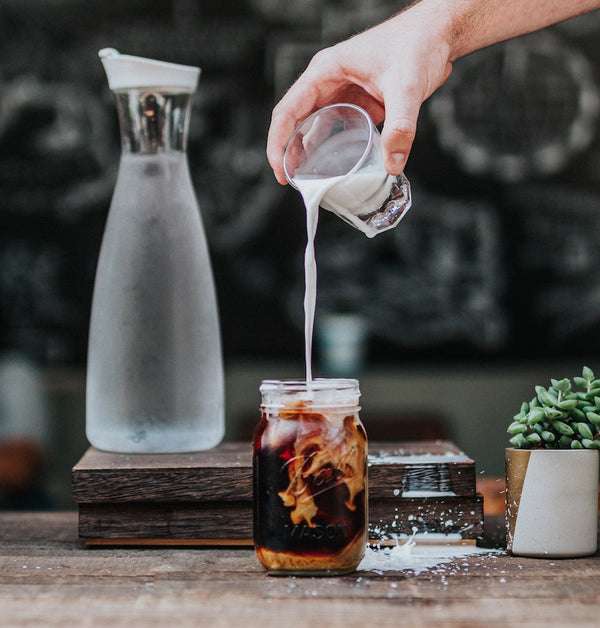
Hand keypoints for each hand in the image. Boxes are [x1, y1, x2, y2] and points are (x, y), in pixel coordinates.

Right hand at [266, 5, 453, 183]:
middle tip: (292, 181)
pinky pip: (338, 128)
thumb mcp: (406, 86)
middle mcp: (328, 82)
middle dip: (290, 152)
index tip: (280, 171)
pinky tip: (337, 166)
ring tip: (309, 178)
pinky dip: (334, 148)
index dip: (278, 144)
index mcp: (325, 72)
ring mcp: (343, 92)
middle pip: (296, 122)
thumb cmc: (417, 43)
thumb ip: (401, 127)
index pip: (287, 111)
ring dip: (309, 152)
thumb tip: (392, 164)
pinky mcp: (359, 102)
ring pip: (315, 127)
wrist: (438, 34)